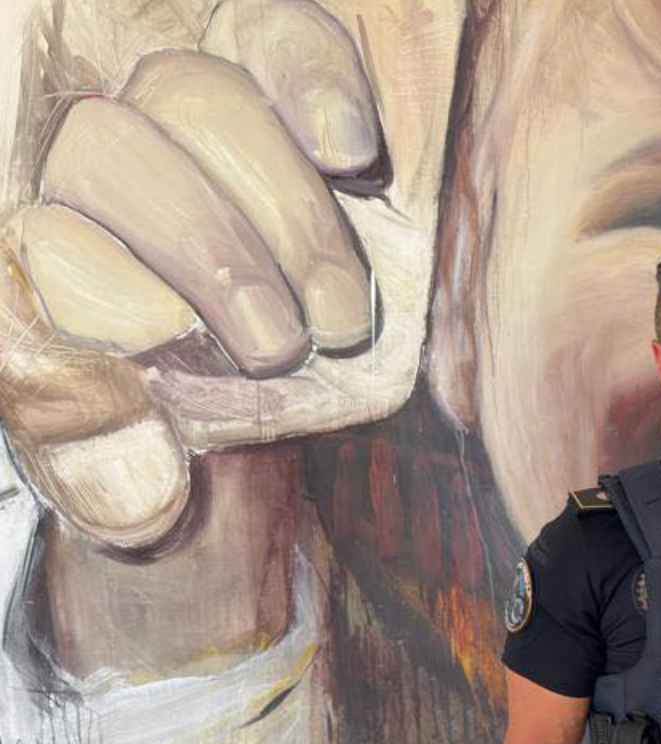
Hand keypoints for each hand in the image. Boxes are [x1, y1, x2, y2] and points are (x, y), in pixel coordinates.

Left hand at [0, 0, 456, 550]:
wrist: (246, 353)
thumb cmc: (142, 379)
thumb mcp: (98, 422)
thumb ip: (85, 430)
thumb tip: (140, 497)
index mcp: (17, 225)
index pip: (27, 259)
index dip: (82, 301)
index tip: (164, 361)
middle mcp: (67, 139)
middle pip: (110, 153)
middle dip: (213, 258)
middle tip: (282, 348)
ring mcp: (165, 86)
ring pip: (200, 98)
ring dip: (286, 218)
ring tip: (339, 316)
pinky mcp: (261, 52)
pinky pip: (283, 34)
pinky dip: (316, 83)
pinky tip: (344, 151)